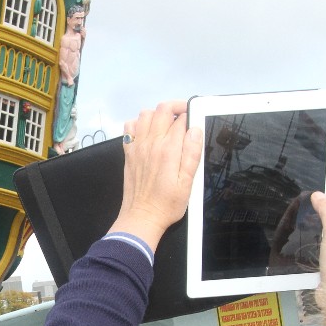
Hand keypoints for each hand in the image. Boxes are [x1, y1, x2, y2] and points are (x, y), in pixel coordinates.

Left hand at [108, 101, 204, 252]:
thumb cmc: (167, 204)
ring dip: (158, 114)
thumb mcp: (188, 183)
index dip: (191, 117)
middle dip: (176, 107)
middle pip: (162, 109)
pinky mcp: (129, 153)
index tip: (196, 123)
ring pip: (145, 114)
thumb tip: (195, 130)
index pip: (182, 119)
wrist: (142, 217)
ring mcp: (138, 147)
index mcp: (169, 150)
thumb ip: (192, 154)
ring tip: (168, 124)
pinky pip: (130, 127)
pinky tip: (148, 133)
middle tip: (184, 116)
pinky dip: (139, 124)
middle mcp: (151, 144)